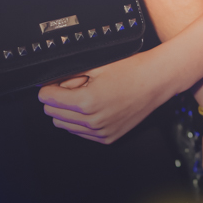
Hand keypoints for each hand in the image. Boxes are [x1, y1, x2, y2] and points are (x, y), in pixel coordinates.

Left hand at [38, 49, 168, 143]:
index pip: (48, 100)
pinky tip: (92, 107)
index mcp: (87, 101)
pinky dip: (81, 122)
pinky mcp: (109, 137)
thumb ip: (70, 75)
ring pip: (66, 126)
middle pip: (54, 115)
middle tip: (69, 86)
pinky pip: (82, 133)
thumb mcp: (96, 65)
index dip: (46, 89)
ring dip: (67, 112)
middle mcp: (93, 121)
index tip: (49, 83)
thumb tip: (52, 82)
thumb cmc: (131, 69)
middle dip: (56, 100)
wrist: (156, 80)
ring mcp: (101, 132)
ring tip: (84, 95)